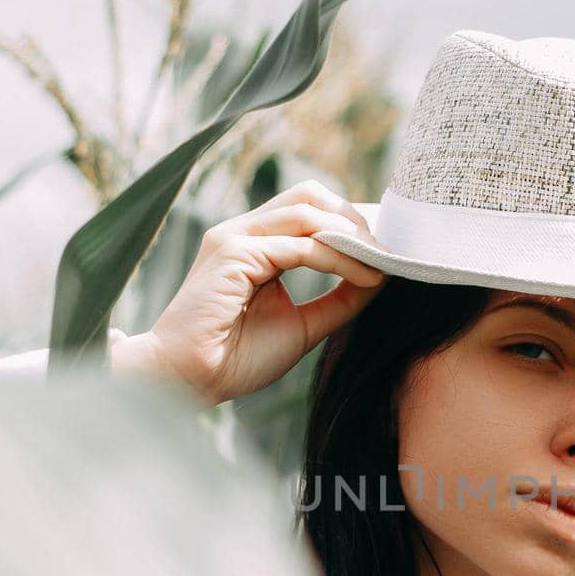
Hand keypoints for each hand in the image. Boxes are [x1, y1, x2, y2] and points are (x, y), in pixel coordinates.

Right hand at [115, 180, 389, 405]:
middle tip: (387, 251)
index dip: (350, 222)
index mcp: (254, 243)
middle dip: (354, 219)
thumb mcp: (303, 324)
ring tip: (381, 265)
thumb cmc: (236, 358)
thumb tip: (379, 278)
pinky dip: (337, 259)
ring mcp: (235, 238)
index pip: (309, 208)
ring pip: (308, 215)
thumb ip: (338, 300)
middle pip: (309, 195)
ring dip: (352, 239)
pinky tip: (363, 278)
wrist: (188, 380)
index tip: (386, 249)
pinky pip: (299, 246)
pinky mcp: (233, 255)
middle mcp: (242, 232)